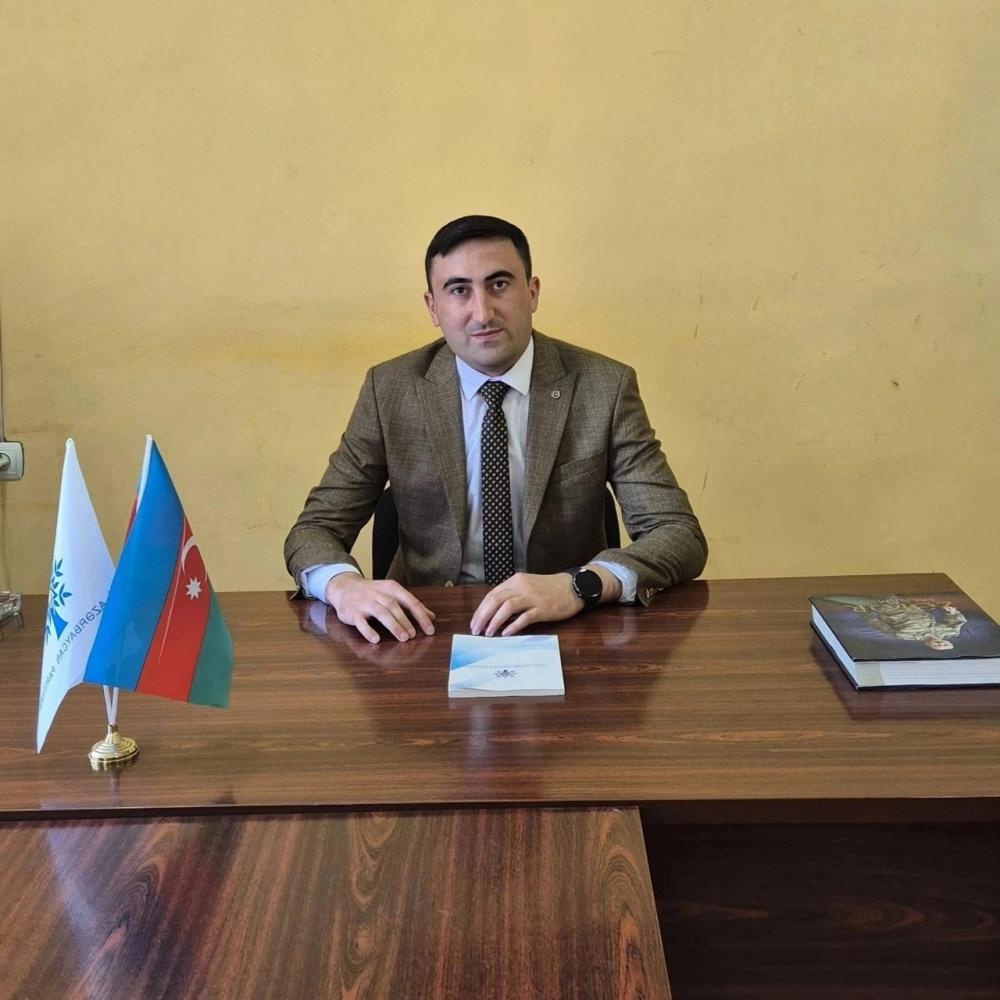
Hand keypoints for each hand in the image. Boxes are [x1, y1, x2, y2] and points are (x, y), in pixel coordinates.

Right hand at [325, 574, 435, 643]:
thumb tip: (431, 616)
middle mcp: (378, 593)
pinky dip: (368, 631)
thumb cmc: (373, 593)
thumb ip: (411, 605)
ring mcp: (364, 602)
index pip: (410, 601)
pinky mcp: (352, 612)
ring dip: (393, 625)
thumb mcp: (392, 594)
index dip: (421, 615)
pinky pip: (360, 622)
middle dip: (406, 621)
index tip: (430, 630)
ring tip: (403, 638)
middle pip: (394, 607)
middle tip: (414, 636)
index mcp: (391, 588)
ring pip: (381, 613)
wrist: (344, 587)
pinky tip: (376, 640)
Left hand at [470, 572, 584, 636]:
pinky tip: (506, 633)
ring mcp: (533, 597)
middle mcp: (522, 587)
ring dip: (495, 621)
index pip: (492, 595)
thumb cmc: (549, 589)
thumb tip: (494, 612)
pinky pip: (525, 617)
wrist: (573, 587)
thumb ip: (512, 595)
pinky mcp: (543, 608)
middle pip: (496, 600)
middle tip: (476, 630)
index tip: (474, 622)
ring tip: (488, 633)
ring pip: (507, 607)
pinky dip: (513, 626)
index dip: (480, 610)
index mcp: (516, 581)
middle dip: (483, 617)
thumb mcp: (527, 586)